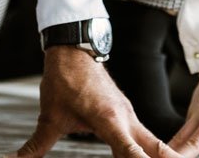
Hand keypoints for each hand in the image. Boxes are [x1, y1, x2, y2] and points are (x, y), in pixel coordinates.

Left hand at [13, 47, 180, 157]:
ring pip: (154, 142)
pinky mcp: (128, 115)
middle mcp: (126, 118)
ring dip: (164, 156)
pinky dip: (153, 151)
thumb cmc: (65, 80)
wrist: (74, 50)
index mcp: (109, 120)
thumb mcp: (49, 118)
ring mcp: (130, 116)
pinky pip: (145, 137)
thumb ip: (35, 147)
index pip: (130, 151)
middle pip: (157, 147)